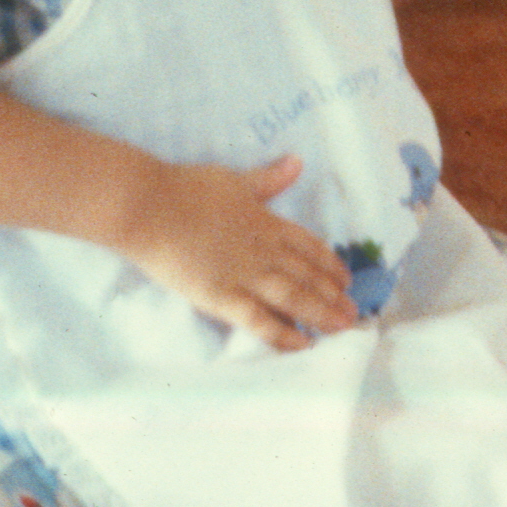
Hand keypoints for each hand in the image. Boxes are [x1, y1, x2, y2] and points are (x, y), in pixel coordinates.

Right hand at [114, 154, 357, 350]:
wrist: (149, 208)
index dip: (330, 265)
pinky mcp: (220, 296)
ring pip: (293, 297)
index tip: (347, 279)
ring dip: (321, 313)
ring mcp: (244, 275)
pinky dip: (282, 333)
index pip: (310, 247)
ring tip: (343, 327)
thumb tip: (297, 162)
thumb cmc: (188, 189)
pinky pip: (258, 319)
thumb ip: (269, 179)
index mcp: (269, 223)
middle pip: (308, 275)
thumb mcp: (237, 180)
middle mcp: (264, 251)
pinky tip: (301, 345)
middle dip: (334, 295)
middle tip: (356, 313)